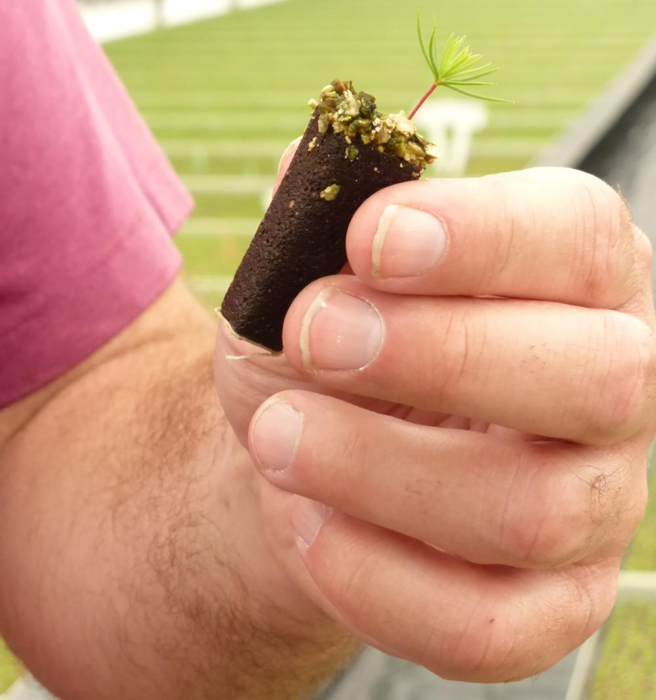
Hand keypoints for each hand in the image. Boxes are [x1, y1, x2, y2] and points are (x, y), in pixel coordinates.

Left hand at [214, 163, 655, 681]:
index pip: (576, 238)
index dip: (482, 236)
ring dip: (378, 469)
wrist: (308, 455)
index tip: (370, 236)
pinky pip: (487, 627)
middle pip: (600, 377)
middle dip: (441, 355)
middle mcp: (611, 389)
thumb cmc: (318, 349)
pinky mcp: (547, 605)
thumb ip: (317, 220)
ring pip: (530, 510)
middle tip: (315, 334)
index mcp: (571, 280)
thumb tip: (317, 166)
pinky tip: (306, 525)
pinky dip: (376, 580)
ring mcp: (590, 507)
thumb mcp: (303, 273)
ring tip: (278, 435)